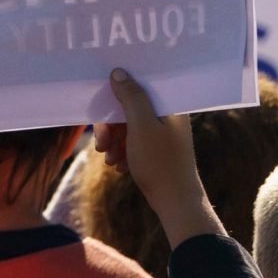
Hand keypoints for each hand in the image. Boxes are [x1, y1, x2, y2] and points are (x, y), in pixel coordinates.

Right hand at [94, 67, 219, 248]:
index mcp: (171, 108)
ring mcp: (164, 134)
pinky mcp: (158, 149)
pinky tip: (117, 164)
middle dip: (111, 126)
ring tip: (108, 158)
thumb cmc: (160, 163)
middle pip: (130, 108)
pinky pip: (134, 140)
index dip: (119, 91)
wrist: (176, 204)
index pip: (140, 86)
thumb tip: (119, 72)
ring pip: (129, 126)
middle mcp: (169, 118)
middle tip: (101, 144)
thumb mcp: (141, 126)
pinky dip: (122, 150)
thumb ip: (131, 97)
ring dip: (114, 140)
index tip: (102, 104)